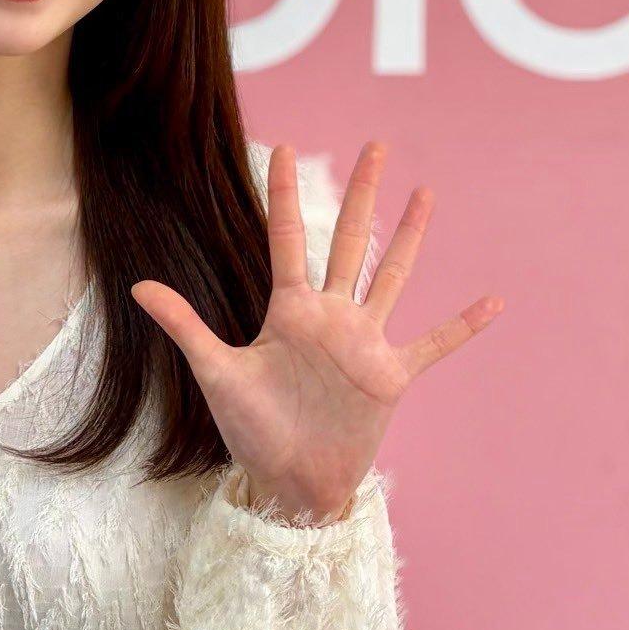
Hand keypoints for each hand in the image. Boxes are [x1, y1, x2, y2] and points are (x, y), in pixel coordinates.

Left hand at [131, 142, 502, 523]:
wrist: (289, 483)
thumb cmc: (250, 430)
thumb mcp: (215, 372)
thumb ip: (184, 325)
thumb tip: (135, 285)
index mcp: (289, 310)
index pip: (288, 238)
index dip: (287, 194)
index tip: (283, 147)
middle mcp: (331, 316)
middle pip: (349, 239)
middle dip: (361, 193)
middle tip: (375, 146)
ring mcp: (364, 343)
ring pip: (392, 275)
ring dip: (410, 236)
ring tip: (426, 194)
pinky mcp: (390, 377)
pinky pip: (433, 344)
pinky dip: (462, 326)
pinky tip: (493, 303)